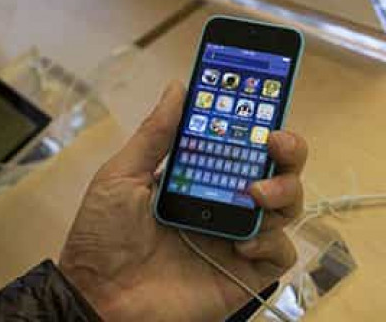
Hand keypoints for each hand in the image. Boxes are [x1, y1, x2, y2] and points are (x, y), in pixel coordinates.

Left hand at [59, 82, 306, 320]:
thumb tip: (179, 87)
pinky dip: (272, 243)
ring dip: (283, 191)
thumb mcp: (121, 176)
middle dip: (288, 150)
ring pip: (287, 206)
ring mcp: (235, 237)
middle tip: (274, 143)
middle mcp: (223, 203)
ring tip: (256, 194)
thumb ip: (155, 133)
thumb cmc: (101, 237)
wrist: (97, 299)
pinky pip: (280, 254)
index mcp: (197, 177)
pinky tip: (243, 243)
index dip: (258, 122)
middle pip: (276, 169)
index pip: (239, 144)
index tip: (263, 100)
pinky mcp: (244, 274)